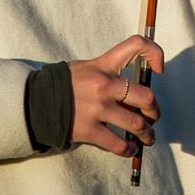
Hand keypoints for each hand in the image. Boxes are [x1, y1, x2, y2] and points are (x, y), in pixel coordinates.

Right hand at [71, 34, 162, 157]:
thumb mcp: (87, 68)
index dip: (155, 53)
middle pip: (146, 97)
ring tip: (147, 137)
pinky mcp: (89, 130)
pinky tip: (130, 149)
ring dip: (146, 133)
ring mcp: (98, 108)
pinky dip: (128, 149)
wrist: (35, 101)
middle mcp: (104, 84)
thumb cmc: (65, 84)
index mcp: (104, 64)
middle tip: (153, 117)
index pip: (137, 45)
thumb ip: (109, 74)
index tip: (158, 69)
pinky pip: (117, 144)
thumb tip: (134, 91)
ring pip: (136, 124)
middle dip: (154, 110)